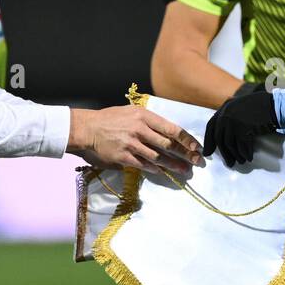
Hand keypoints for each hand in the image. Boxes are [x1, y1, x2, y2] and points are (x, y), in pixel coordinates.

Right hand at [68, 105, 203, 175]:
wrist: (87, 128)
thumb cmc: (111, 119)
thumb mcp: (131, 112)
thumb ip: (149, 121)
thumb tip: (167, 131)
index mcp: (144, 116)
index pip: (172, 128)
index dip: (187, 139)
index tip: (197, 147)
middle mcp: (140, 129)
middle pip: (168, 144)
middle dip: (185, 154)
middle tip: (197, 162)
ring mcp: (132, 144)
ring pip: (158, 157)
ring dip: (173, 165)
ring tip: (184, 170)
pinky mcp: (124, 156)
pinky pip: (144, 165)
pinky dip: (155, 169)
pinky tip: (163, 172)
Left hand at [203, 90, 278, 166]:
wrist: (274, 105)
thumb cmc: (261, 109)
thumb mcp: (242, 109)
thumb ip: (231, 118)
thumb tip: (223, 139)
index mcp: (225, 107)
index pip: (211, 126)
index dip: (208, 141)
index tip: (208, 153)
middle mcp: (226, 113)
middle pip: (219, 137)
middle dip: (224, 153)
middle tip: (229, 163)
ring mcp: (233, 120)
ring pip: (229, 143)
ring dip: (236, 155)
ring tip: (242, 161)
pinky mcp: (243, 127)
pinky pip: (241, 145)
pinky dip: (245, 153)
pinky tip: (249, 158)